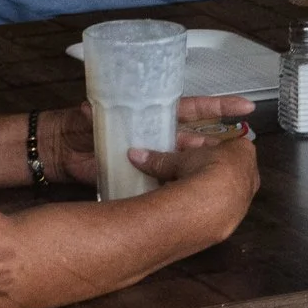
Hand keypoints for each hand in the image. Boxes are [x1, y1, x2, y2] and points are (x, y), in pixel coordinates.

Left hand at [44, 95, 256, 188]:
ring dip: (199, 170)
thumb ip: (91, 112)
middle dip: (216, 146)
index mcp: (154, 113)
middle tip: (235, 153)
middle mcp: (160, 135)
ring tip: (219, 179)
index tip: (246, 107)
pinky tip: (190, 200)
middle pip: (196, 140)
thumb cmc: (79, 124)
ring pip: (186, 164)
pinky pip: (165, 185)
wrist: (61, 149)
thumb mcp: (89, 113)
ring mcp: (155, 157)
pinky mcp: (143, 177)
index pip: (194, 108)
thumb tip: (87, 110)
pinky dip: (175, 192)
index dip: (221, 108)